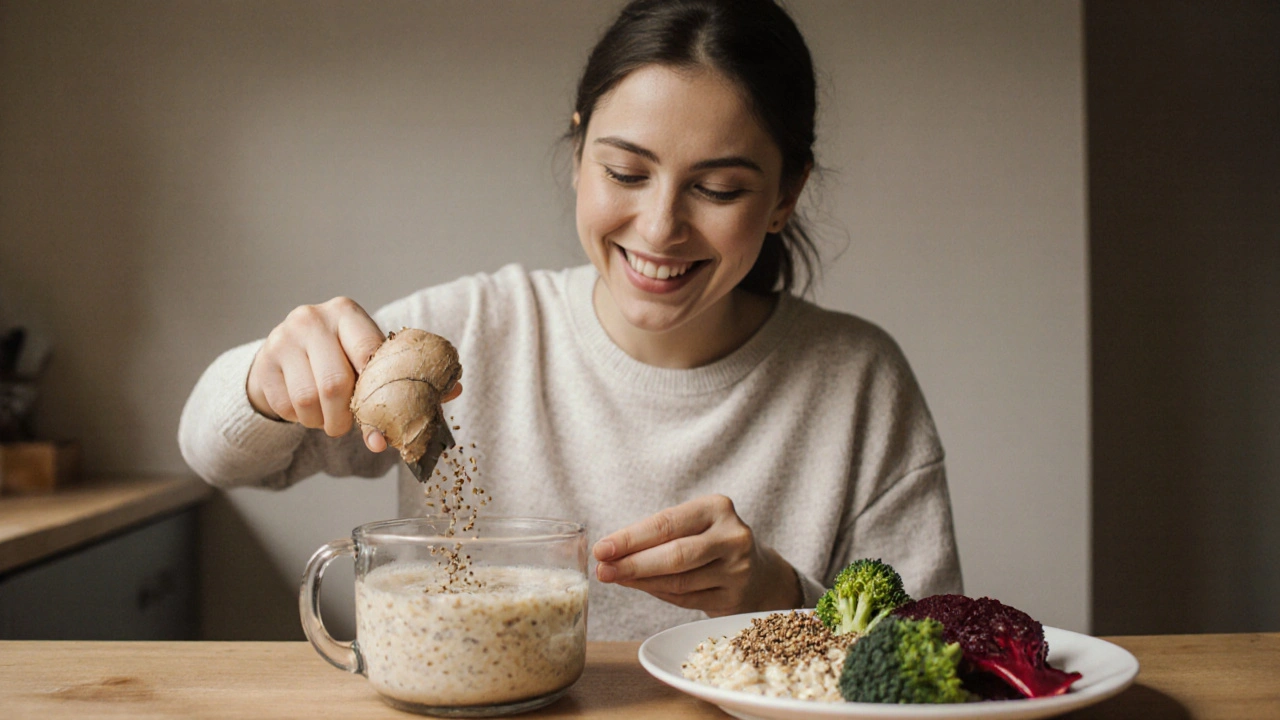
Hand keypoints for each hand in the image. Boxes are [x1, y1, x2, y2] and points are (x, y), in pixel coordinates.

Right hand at [246, 297, 461, 451]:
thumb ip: (409, 374)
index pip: (369, 355)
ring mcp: (282, 339)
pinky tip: (305, 409)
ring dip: (323, 422)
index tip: (385, 418)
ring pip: (308, 401)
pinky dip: (301, 420)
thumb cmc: (341, 359)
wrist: (286, 358)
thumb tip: (454, 390)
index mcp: (346, 312)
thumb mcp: (372, 359)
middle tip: (348, 428)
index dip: (381, 393)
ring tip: (328, 419)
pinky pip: (286, 408)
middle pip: (336, 385)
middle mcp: (311, 318)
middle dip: (347, 419)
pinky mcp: (262, 364)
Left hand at [592, 494, 802, 615]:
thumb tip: (609, 553)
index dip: (631, 538)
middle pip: (675, 555)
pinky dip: (658, 594)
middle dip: (632, 563)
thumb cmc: (710, 542)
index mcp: (718, 508)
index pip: (667, 523)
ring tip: (614, 578)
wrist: (759, 572)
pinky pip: (686, 599)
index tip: (602, 548)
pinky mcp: (734, 598)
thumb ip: (657, 535)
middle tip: (602, 570)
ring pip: (679, 581)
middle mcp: (733, 537)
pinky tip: (639, 587)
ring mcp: (737, 571)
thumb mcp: (693, 524)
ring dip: (640, 581)